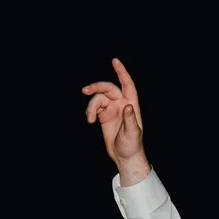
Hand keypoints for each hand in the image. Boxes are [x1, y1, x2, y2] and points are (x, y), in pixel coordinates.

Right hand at [81, 57, 151, 183]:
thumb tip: (128, 106)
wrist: (125, 156)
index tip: (114, 61)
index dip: (121, 72)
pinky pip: (94, 107)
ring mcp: (111, 109)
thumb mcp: (133, 133)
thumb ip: (130, 120)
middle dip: (96, 87)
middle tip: (85, 90)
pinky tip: (89, 120)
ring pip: (98, 98)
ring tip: (89, 118)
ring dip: (91, 106)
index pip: (127, 85)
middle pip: (107, 88)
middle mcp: (121, 104)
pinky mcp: (103, 116)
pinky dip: (89, 111)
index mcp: (131, 104)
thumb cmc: (132, 145)